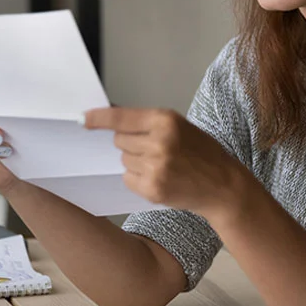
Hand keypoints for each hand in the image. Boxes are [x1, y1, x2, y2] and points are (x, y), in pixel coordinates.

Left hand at [82, 107, 259, 224]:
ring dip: (136, 162)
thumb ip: (148, 123)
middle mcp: (159, 142)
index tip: (82, 119)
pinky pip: (128, 178)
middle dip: (131, 143)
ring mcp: (155, 167)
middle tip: (156, 149)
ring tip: (163, 165)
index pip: (121, 117)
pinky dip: (138, 179)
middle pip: (119, 140)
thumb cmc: (202, 153)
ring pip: (124, 160)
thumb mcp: (179, 127)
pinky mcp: (152, 188)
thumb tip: (112, 121)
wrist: (223, 185)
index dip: (98, 118)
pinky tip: (160, 178)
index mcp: (165, 120)